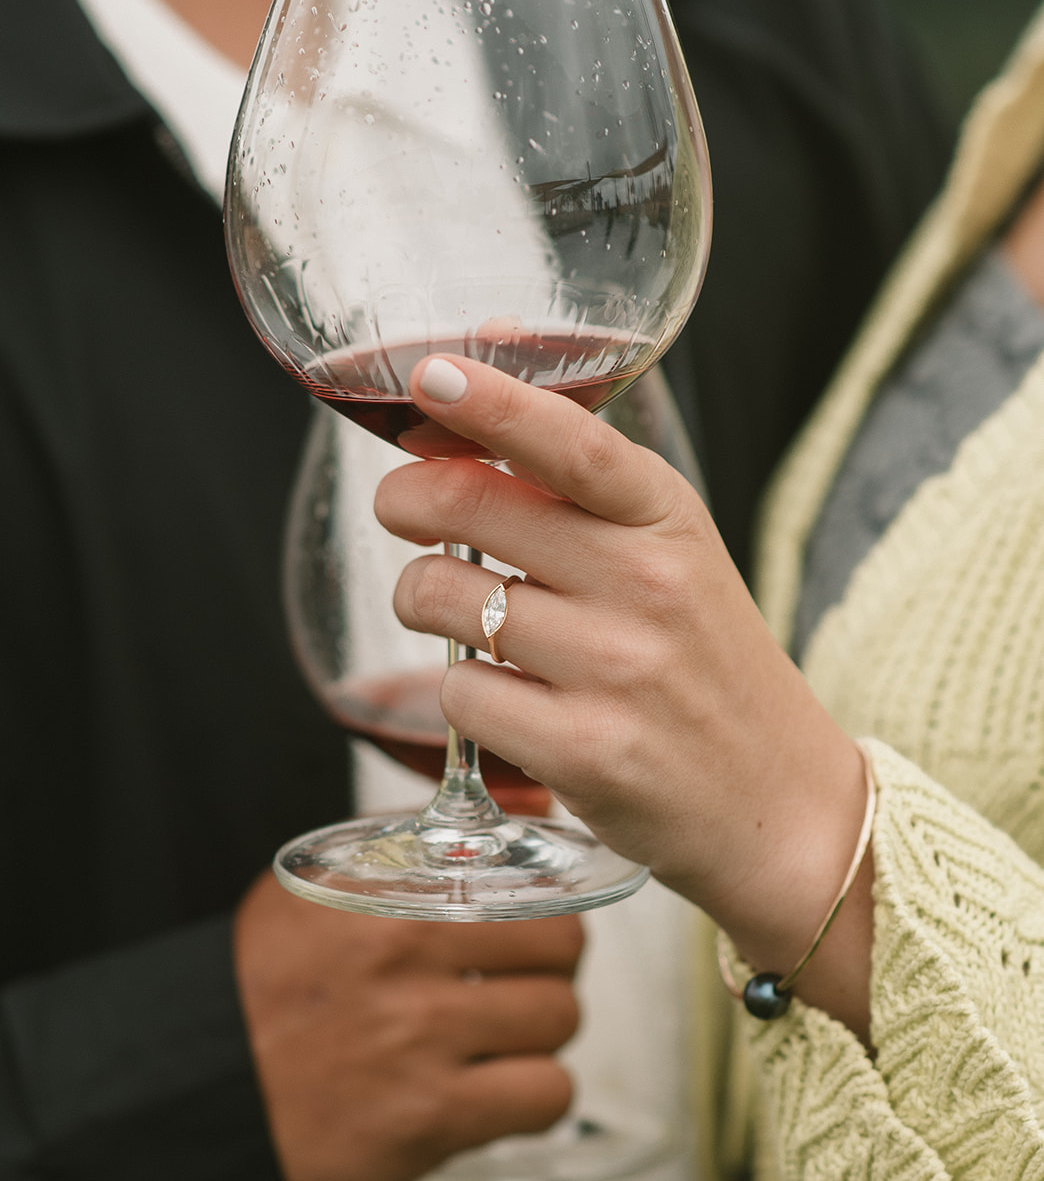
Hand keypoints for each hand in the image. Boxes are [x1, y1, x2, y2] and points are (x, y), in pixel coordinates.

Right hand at [233, 870, 581, 1180]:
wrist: (206, 1083)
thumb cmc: (268, 983)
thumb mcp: (328, 882)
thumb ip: (423, 838)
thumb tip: (527, 807)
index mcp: (391, 898)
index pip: (531, 886)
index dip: (545, 907)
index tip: (535, 923)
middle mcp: (409, 962)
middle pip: (560, 949)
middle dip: (550, 964)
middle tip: (523, 978)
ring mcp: (422, 1042)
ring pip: (560, 1018)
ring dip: (541, 1030)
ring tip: (502, 1035)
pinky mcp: (430, 1119)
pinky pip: (545, 1096)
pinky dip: (535, 1094)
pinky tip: (498, 1088)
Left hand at [374, 356, 872, 1038]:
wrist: (781, 805)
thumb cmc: (707, 664)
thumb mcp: (673, 552)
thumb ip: (582, 481)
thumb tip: (474, 379)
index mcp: (669, 519)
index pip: (571, 441)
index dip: (491, 401)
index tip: (433, 374)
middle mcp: (647, 584)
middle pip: (474, 507)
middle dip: (407, 500)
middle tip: (399, 508)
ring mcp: (616, 670)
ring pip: (447, 598)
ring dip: (422, 600)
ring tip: (454, 610)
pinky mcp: (585, 751)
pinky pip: (460, 692)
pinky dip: (460, 691)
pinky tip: (502, 695)